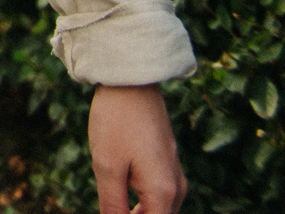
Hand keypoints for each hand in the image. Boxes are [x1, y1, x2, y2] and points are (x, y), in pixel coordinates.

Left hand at [90, 84, 186, 213]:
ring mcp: (174, 176)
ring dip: (135, 212)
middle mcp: (177, 188)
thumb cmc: (117, 122)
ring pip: (157, 210)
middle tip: (108, 204)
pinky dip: (140, 202)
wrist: (131, 83)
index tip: (110, 211)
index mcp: (164, 192)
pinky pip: (157, 196)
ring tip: (111, 202)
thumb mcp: (107, 166)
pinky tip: (119, 195)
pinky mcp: (167, 166)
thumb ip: (113, 204)